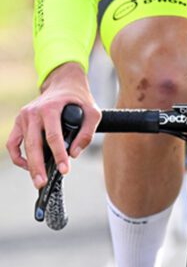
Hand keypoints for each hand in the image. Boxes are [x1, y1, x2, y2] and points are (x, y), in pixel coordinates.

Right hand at [6, 62, 101, 188]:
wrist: (64, 84)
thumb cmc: (78, 98)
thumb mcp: (92, 111)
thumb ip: (87, 132)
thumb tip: (74, 153)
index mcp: (50, 107)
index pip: (53, 136)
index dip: (58, 155)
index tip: (64, 170)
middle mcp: (33, 112)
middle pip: (34, 144)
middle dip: (38, 166)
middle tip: (43, 183)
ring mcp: (24, 117)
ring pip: (22, 145)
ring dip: (29, 165)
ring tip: (38, 180)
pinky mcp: (19, 122)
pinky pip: (13, 143)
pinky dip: (18, 156)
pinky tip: (28, 166)